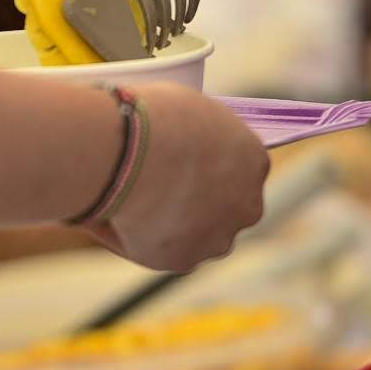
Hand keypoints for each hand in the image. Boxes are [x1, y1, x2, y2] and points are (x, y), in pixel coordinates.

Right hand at [83, 82, 268, 270]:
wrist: (130, 151)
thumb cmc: (155, 118)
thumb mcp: (186, 109)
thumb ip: (194, 135)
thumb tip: (176, 142)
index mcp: (254, 160)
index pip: (239, 168)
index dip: (208, 165)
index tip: (181, 162)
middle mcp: (248, 204)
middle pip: (226, 207)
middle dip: (198, 202)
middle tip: (157, 187)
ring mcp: (218, 236)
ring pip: (198, 235)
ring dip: (173, 226)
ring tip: (130, 205)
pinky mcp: (185, 260)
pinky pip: (163, 251)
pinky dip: (141, 240)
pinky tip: (116, 219)